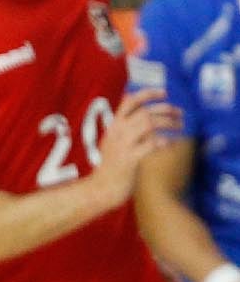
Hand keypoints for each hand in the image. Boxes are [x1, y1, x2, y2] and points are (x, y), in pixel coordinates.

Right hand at [91, 89, 180, 208]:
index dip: (148, 94)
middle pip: (144, 112)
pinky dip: (164, 142)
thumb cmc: (111, 166)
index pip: (130, 102)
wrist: (101, 188)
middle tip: (180, 114)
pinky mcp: (129, 159)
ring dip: (168, 123)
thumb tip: (133, 104)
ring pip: (149, 124)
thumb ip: (123, 124)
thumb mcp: (113, 140)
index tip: (164, 93)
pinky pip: (151, 144)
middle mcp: (117, 132)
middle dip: (166, 110)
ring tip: (180, 126)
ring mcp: (122, 145)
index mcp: (113, 126)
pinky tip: (172, 144)